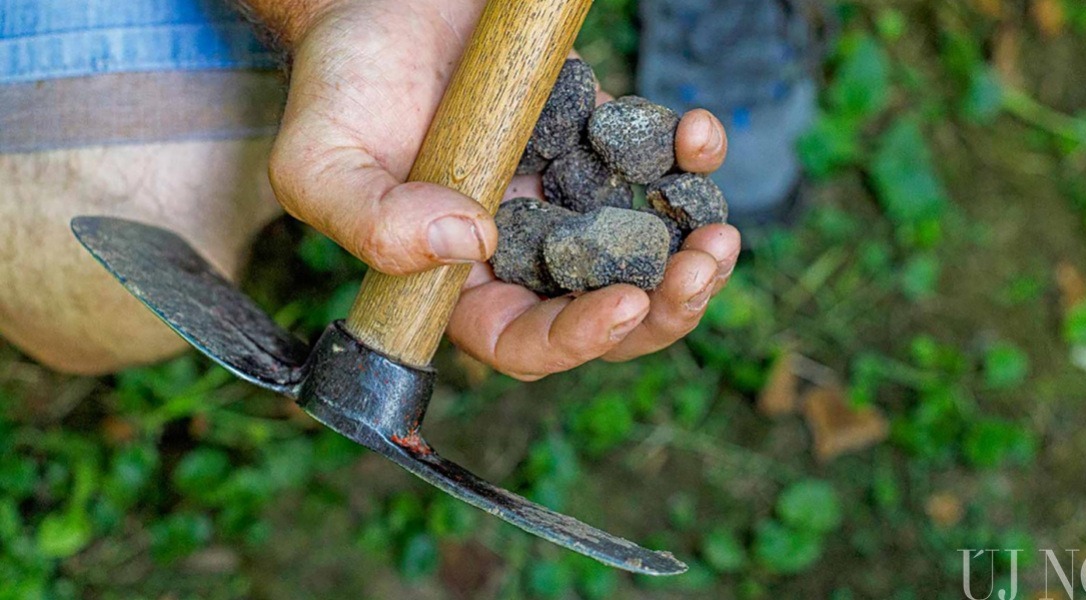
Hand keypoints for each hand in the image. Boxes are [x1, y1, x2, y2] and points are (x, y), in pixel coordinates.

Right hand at [264, 0, 740, 379]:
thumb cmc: (344, 81)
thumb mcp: (321, 161)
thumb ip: (373, 222)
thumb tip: (471, 243)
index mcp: (459, 279)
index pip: (522, 340)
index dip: (575, 340)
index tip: (623, 306)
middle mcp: (521, 247)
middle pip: (603, 310)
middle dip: (662, 309)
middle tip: (698, 271)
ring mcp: (566, 193)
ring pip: (647, 252)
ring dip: (694, 253)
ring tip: (720, 232)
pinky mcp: (599, 138)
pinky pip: (659, 165)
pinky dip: (691, 158)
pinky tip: (696, 132)